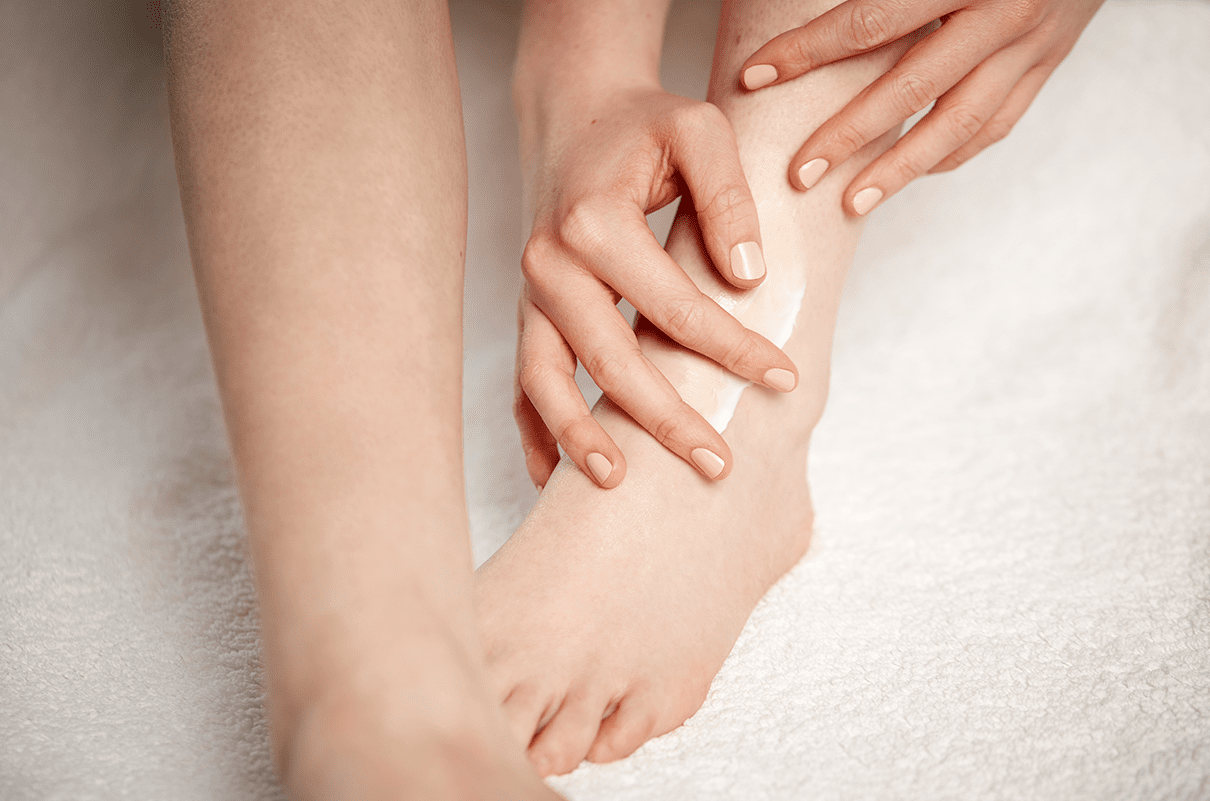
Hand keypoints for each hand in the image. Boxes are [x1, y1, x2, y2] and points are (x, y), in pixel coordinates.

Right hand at [515, 86, 798, 489]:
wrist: (574, 115)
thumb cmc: (644, 125)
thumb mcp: (700, 129)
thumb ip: (729, 197)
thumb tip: (749, 280)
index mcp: (594, 222)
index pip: (675, 306)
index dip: (733, 347)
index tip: (784, 379)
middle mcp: (550, 263)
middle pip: (610, 360)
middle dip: (666, 418)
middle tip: (719, 465)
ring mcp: (528, 292)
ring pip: (546, 380)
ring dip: (581, 437)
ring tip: (619, 485)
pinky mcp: (525, 311)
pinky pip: (521, 382)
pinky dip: (535, 430)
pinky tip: (554, 478)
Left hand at [740, 0, 1105, 213]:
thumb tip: (820, 10)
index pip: (868, 22)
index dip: (806, 51)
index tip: (755, 76)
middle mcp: (999, 16)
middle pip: (909, 88)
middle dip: (848, 135)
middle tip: (799, 172)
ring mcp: (1028, 48)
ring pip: (955, 125)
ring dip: (898, 171)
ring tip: (849, 204)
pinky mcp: (1045, 69)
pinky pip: (993, 127)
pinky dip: (949, 155)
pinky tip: (911, 174)